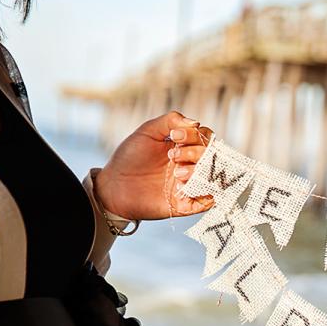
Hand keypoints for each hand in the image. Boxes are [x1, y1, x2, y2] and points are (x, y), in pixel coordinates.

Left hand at [93, 110, 214, 220]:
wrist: (114, 187)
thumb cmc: (129, 158)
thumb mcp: (147, 132)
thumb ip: (170, 121)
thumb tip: (195, 123)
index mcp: (183, 147)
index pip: (205, 138)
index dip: (196, 135)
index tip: (175, 136)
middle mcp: (190, 165)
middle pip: (212, 156)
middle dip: (196, 153)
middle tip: (173, 157)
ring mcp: (189, 185)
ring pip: (212, 178)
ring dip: (198, 172)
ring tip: (177, 173)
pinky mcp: (186, 205)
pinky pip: (208, 202)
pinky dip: (200, 193)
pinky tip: (180, 188)